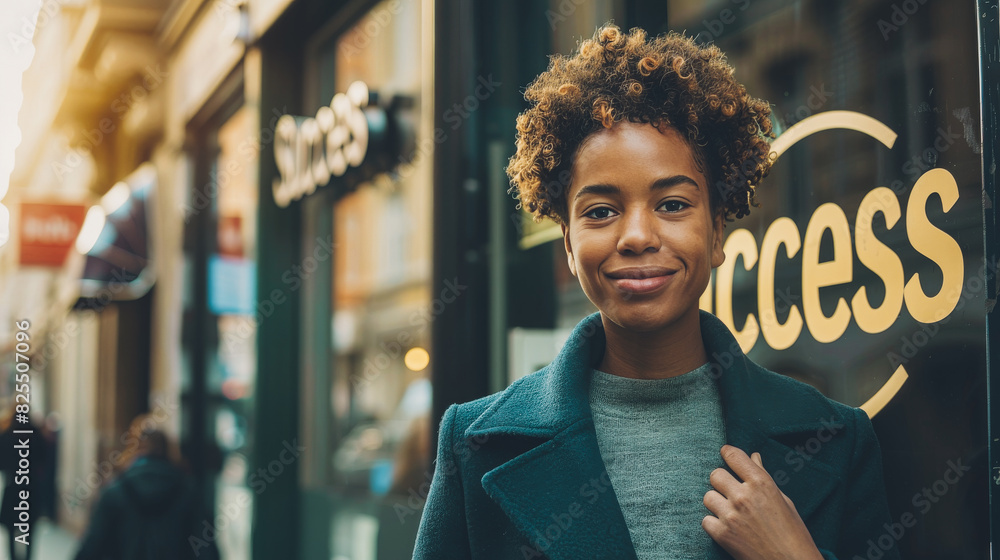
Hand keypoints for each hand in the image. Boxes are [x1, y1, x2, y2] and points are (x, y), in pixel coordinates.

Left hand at [702, 445, 823, 559]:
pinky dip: (714, 524)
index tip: (725, 454)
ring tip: (731, 512)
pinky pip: (705, 520)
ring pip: (708, 496)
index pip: (733, 455)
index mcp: (761, 483)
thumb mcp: (783, 499)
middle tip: (730, 491)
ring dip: (717, 503)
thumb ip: (763, 477)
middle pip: (715, 475)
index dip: (727, 453)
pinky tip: (728, 528)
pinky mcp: (722, 534)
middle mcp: (743, 496)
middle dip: (721, 481)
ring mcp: (731, 515)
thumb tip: (753, 456)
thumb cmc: (793, 532)